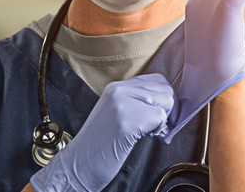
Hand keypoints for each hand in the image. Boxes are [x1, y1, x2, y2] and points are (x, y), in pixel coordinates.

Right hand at [31, 74, 174, 191]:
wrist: (77, 165)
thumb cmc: (100, 143)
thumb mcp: (116, 111)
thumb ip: (137, 100)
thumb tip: (167, 99)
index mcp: (116, 87)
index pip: (157, 80)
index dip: (163, 98)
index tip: (157, 113)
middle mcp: (119, 91)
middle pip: (165, 90)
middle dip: (166, 109)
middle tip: (153, 126)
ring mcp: (123, 104)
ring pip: (166, 102)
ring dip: (162, 120)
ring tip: (146, 131)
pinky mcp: (128, 121)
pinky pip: (160, 118)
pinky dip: (158, 130)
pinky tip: (143, 137)